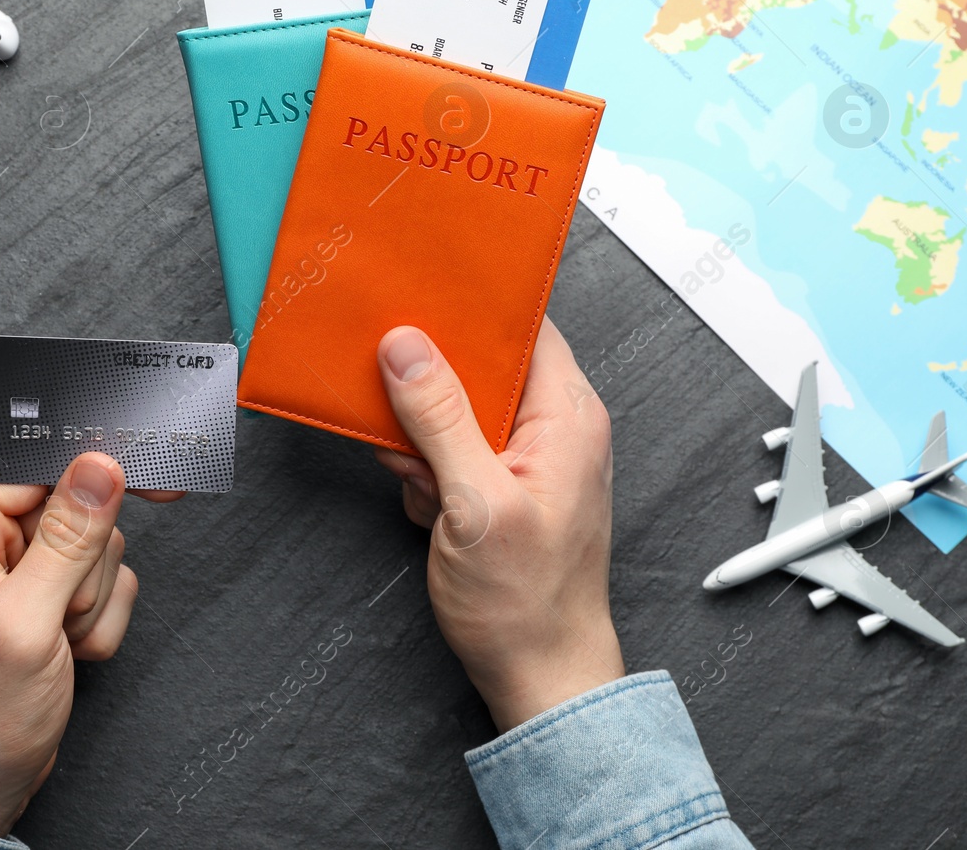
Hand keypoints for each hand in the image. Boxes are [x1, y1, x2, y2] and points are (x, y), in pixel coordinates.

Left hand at [0, 454, 180, 834]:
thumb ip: (66, 542)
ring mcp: (11, 568)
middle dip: (84, 562)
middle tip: (60, 609)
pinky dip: (96, 618)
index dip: (85, 467)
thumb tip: (98, 469)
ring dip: (91, 597)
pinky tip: (67, 650)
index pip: (28, 459)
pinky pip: (101, 579)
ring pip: (94, 542)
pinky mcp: (41, 593)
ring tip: (56, 640)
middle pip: (71, 501)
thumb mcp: (22, 628)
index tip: (136, 472)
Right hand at [373, 318, 623, 731]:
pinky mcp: (502, 480)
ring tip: (425, 482)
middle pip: (482, 362)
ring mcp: (528, 454)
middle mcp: (554, 426)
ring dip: (424, 436)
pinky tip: (429, 502)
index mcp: (567, 416)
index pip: (524, 325)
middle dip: (431, 384)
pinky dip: (429, 467)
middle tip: (399, 407)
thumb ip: (440, 418)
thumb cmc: (526, 603)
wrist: (538, 672)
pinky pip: (453, 445)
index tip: (418, 294)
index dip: (472, 305)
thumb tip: (407, 348)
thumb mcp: (474, 503)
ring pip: (457, 405)